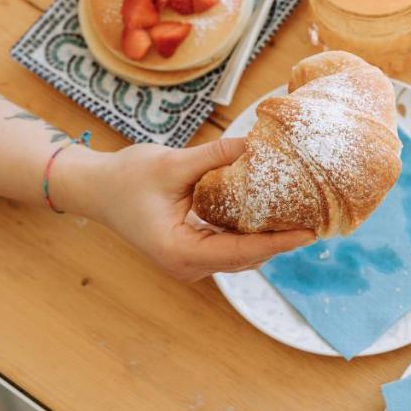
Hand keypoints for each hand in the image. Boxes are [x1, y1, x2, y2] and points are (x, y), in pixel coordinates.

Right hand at [58, 139, 315, 281]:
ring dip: (267, 238)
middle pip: (245, 258)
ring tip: (302, 216)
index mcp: (180, 252)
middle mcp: (186, 266)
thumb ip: (215, 157)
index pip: (241, 252)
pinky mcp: (191, 253)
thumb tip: (256, 145)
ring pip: (239, 255)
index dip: (278, 242)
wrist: (95, 189)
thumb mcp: (173, 163)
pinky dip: (250, 233)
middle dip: (280, 241)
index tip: (308, 231)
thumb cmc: (125, 178)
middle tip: (316, 219)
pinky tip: (272, 213)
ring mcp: (188, 263)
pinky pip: (228, 247)